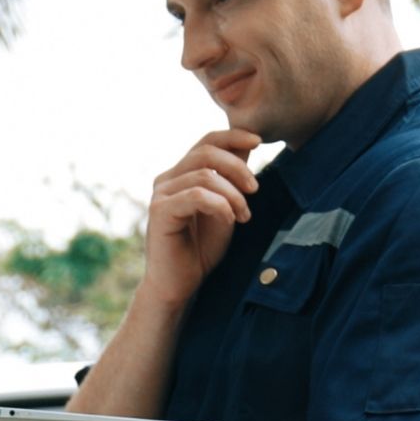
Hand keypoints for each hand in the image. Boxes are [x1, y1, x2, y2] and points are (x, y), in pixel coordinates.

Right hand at [138, 128, 261, 305]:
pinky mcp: (160, 211)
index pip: (207, 141)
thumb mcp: (226, 207)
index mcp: (182, 174)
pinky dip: (220, 205)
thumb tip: (249, 144)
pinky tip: (230, 220)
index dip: (233, 136)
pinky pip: (197, 195)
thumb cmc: (202, 248)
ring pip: (205, 175)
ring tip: (244, 215)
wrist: (180, 284)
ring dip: (233, 194)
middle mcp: (167, 178)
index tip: (259, 141)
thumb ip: (232, 179)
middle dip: (238, 167)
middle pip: (206, 152)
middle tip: (255, 190)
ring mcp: (161, 193)